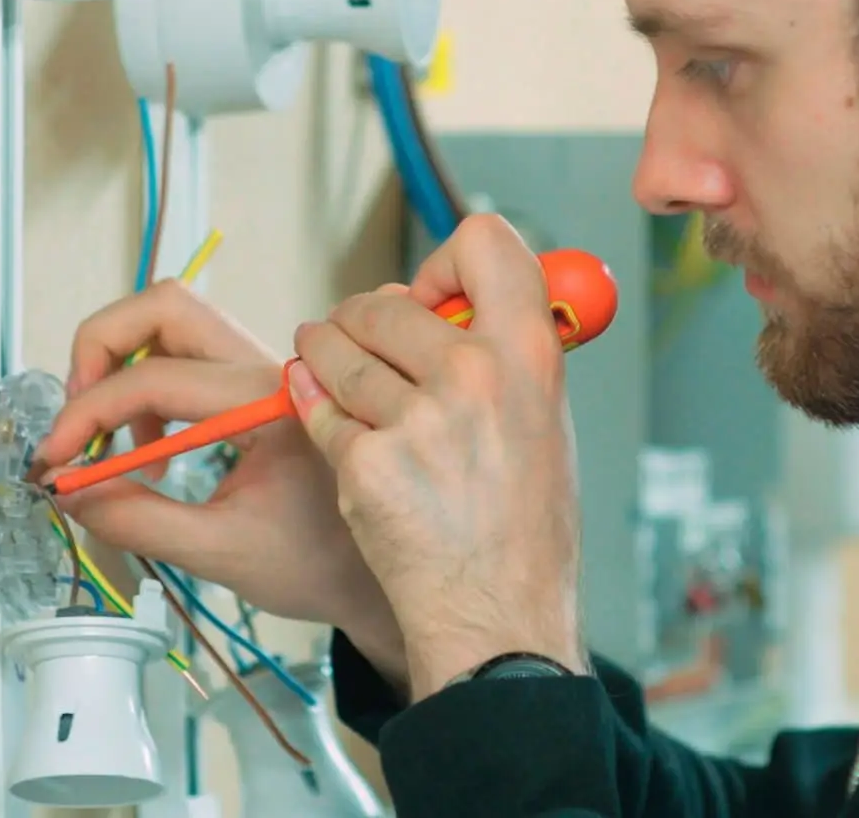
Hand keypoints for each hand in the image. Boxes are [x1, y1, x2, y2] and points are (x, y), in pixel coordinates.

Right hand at [35, 280, 405, 678]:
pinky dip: (151, 382)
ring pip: (178, 321)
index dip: (86, 414)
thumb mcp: (222, 552)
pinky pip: (192, 353)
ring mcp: (265, 372)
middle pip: (166, 306)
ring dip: (126, 363)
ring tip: (111, 439)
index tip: (52, 461)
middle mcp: (268, 370)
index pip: (154, 378)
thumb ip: (138, 520)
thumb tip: (69, 492)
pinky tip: (150, 444)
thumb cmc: (321, 564)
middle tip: (76, 414)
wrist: (381, 574)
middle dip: (102, 345)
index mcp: (267, 404)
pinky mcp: (259, 386)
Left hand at [289, 214, 587, 699]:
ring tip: (324, 361)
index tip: (433, 294)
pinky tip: (325, 415)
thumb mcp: (546, 421)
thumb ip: (506, 353)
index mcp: (530, 355)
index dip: (444, 261)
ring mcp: (416, 421)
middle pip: (386, 300)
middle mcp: (474, 377)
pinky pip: (317, 409)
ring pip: (337, 349)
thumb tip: (455, 301)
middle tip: (355, 335)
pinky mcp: (365, 463)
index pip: (484, 242)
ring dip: (321, 352)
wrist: (497, 615)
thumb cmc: (524, 529)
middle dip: (359, 317)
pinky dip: (312, 407)